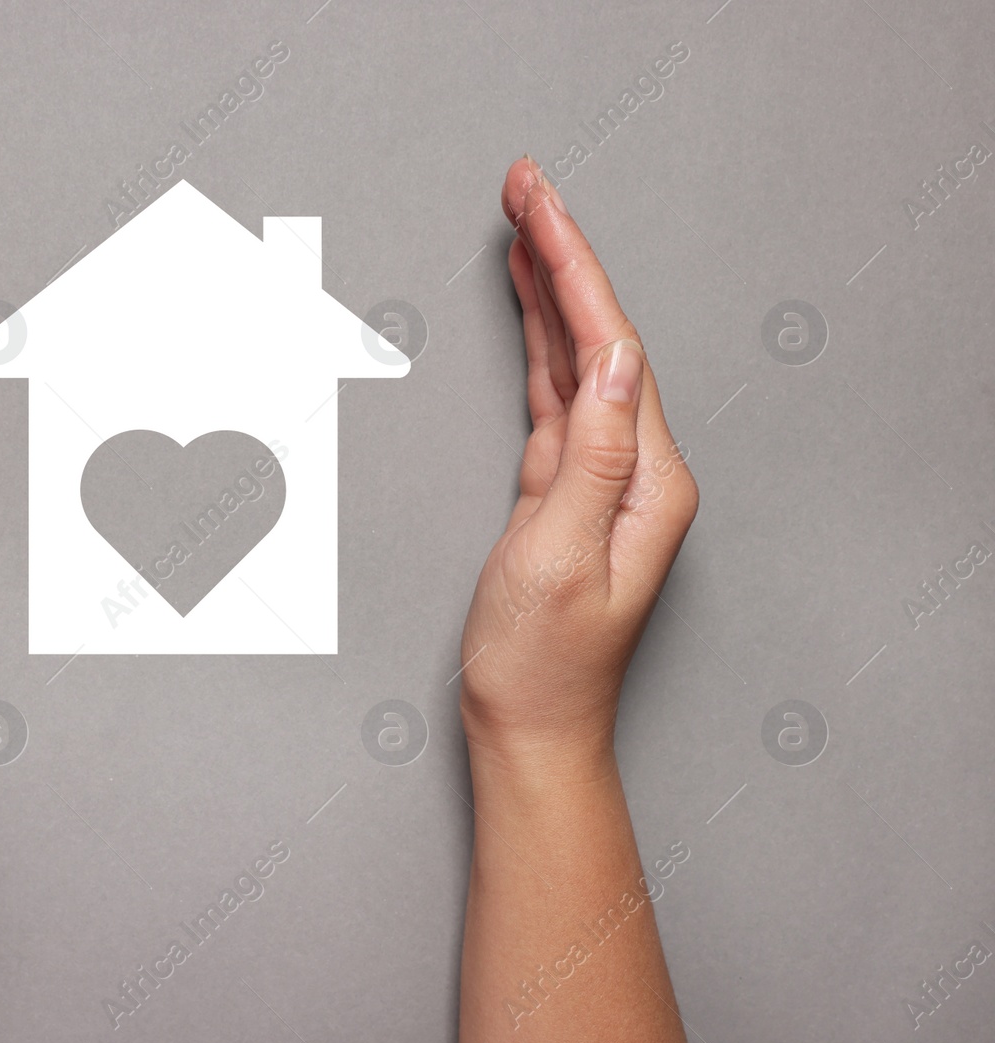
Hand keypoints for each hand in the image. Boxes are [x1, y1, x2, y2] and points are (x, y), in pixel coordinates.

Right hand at [458, 158, 697, 768]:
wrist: (529, 726)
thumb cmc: (542, 662)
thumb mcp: (559, 557)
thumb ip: (590, 457)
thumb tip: (612, 363)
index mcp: (648, 481)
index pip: (615, 350)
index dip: (574, 271)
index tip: (539, 209)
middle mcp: (636, 470)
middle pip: (602, 338)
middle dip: (562, 257)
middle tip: (525, 187)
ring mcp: (601, 476)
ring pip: (578, 358)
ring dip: (551, 289)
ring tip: (523, 223)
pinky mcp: (564, 488)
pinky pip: (556, 393)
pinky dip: (539, 341)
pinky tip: (529, 309)